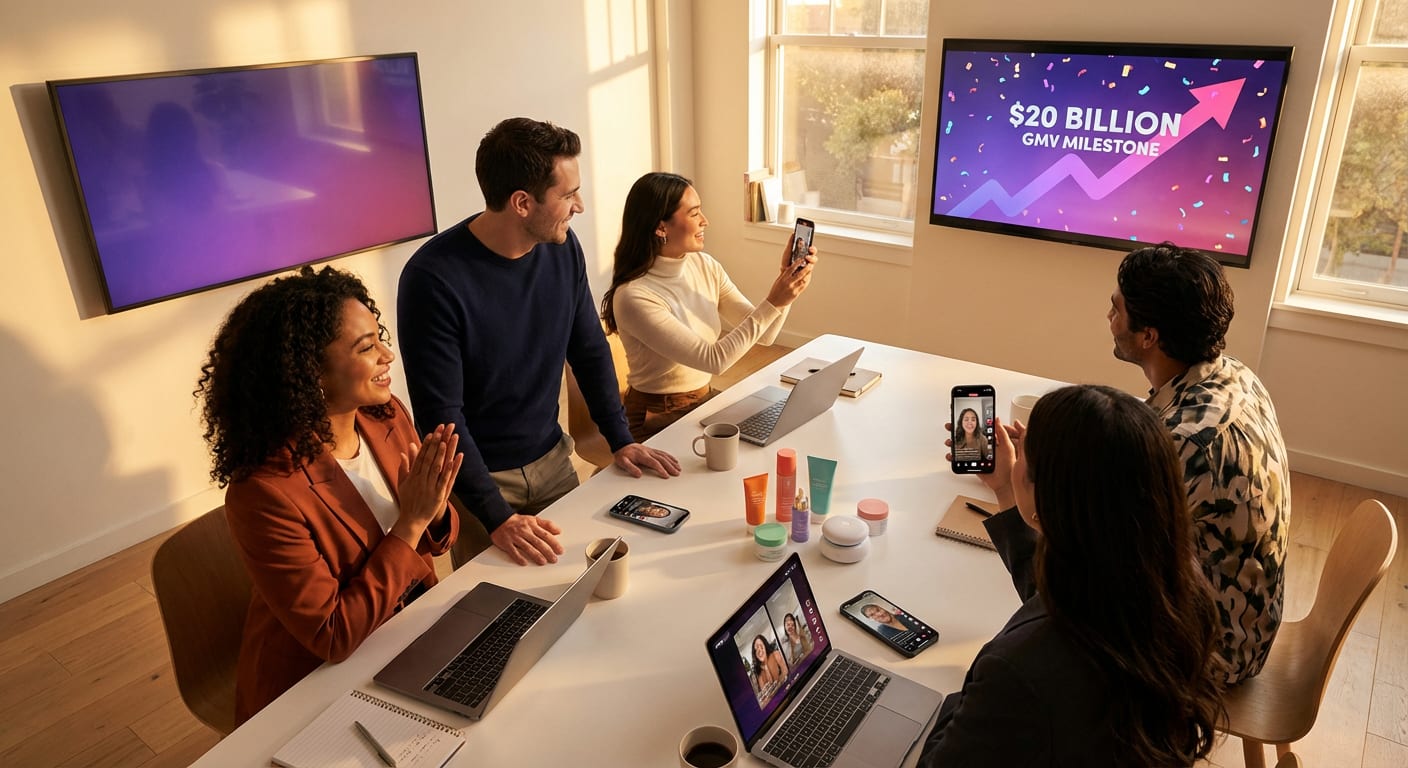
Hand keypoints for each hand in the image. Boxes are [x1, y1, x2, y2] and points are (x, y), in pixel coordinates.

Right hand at [390, 424, 462, 546]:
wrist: (411, 520)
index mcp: (413, 476)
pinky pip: (446, 479)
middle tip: (443, 428)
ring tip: (448, 439)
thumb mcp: (402, 483)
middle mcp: (421, 479)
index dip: (427, 444)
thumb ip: (404, 467)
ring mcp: (430, 487)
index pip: (421, 456)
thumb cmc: (407, 501)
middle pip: (430, 457)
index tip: (433, 432)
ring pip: (438, 466)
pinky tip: (457, 458)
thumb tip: (404, 451)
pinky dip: (451, 468)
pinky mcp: (439, 495)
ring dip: (443, 452)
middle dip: (437, 442)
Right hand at [490, 513, 564, 565]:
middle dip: (547, 551)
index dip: (554, 543)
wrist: (499, 518)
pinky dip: (518, 557)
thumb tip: (558, 531)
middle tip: (554, 559)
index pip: (545, 535)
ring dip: (536, 555)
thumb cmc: (517, 521)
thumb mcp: (534, 519)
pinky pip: (513, 551)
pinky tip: (524, 562)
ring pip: (527, 547)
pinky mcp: (506, 543)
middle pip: (538, 542)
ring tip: (543, 562)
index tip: (559, 550)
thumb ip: (546, 525)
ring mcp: (515, 537)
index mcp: (532, 525)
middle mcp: (524, 531)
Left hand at [613, 443, 681, 478]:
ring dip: (672, 462)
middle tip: (676, 473)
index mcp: (642, 455)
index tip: (666, 475)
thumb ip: (630, 468)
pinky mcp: (652, 450)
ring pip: (664, 456)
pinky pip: (663, 453)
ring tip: (678, 468)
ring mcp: (651, 451)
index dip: (661, 469)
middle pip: (662, 459)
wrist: (622, 444)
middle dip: (670, 467)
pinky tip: (674, 460)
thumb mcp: (622, 462)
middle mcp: (648, 452)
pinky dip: (670, 457)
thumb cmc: (623, 454)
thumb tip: (638, 474)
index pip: (654, 463)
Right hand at [766, 240, 815, 307]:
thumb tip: (789, 267)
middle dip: (806, 268)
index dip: (797, 263)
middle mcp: (788, 283)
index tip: (801, 259)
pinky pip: (803, 287)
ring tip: (810, 270)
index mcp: (783, 279)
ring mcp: (793, 289)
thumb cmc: (776, 291)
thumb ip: (784, 274)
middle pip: (799, 274)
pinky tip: (808, 278)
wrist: (774, 302)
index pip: (791, 268)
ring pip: (803, 280)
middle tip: (810, 264)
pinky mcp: (796, 294)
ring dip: (808, 275)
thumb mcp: (778, 280)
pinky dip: (806, 281)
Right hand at [944, 417, 1020, 509]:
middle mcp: (982, 446)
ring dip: (953, 443)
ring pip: (962, 446)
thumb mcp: (1007, 447)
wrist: (1003, 483)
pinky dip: (954, 457)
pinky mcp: (972, 464)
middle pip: (967, 436)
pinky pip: (961, 459)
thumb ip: (1001, 433)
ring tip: (949, 441)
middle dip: (956, 430)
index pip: (978, 428)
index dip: (969, 423)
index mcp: (990, 440)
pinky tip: (951, 455)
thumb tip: (996, 419)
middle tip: (950, 426)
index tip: (961, 417)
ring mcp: (976, 454)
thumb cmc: (1008, 466)